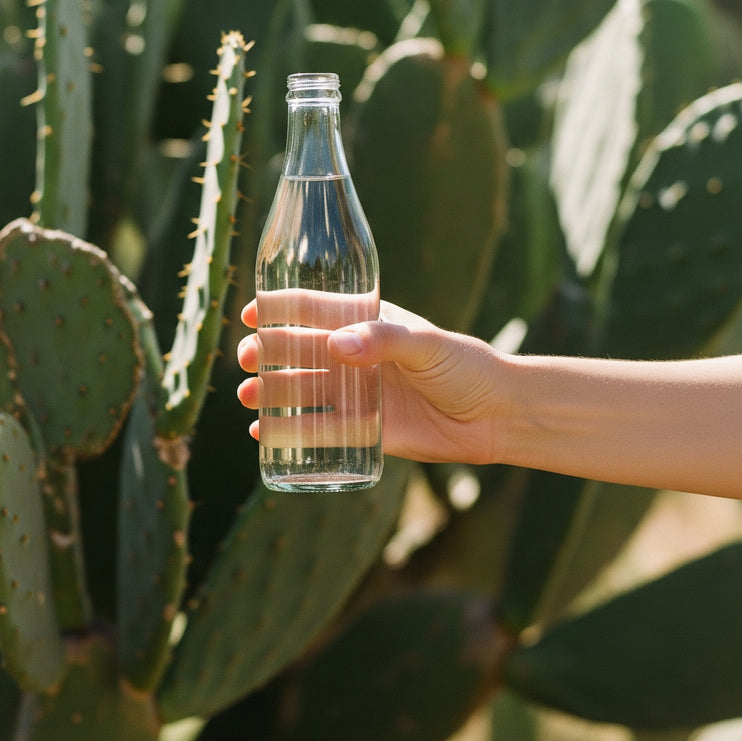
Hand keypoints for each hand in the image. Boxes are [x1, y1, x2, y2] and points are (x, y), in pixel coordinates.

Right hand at [237, 297, 505, 463]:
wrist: (495, 416)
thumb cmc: (464, 366)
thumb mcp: (427, 345)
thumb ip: (384, 340)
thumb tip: (336, 345)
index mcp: (367, 323)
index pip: (316, 309)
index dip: (281, 308)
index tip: (251, 312)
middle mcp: (355, 356)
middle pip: (299, 351)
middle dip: (267, 353)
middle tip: (246, 359)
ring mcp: (356, 393)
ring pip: (301, 390)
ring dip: (270, 392)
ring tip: (247, 397)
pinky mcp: (363, 431)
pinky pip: (318, 430)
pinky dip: (288, 430)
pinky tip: (262, 432)